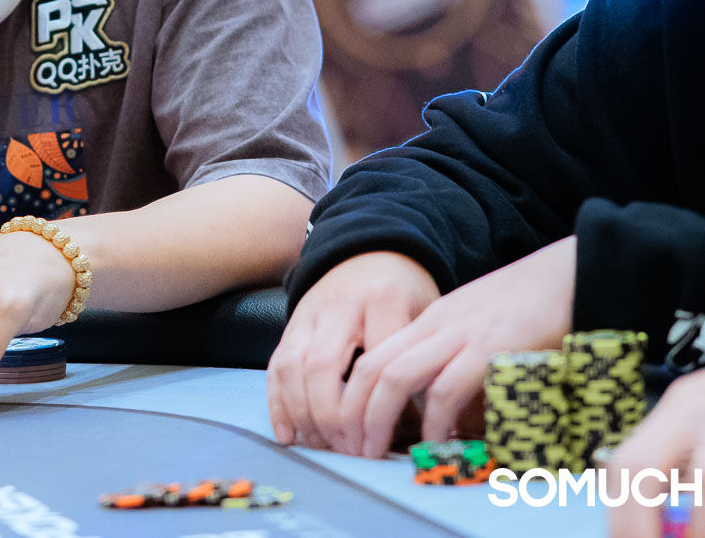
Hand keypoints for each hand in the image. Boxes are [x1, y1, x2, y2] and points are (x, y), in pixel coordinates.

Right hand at [268, 250, 440, 450]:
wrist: (372, 252)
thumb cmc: (406, 294)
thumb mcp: (428, 317)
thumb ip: (425, 363)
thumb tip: (422, 430)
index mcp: (383, 298)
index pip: (376, 362)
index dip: (380, 408)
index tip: (390, 442)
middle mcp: (340, 304)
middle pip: (324, 367)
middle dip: (334, 418)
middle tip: (352, 451)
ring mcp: (309, 313)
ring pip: (293, 368)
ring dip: (305, 415)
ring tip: (325, 447)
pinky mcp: (291, 325)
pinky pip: (276, 366)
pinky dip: (278, 404)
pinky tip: (289, 434)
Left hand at [332, 238, 574, 457]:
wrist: (570, 273)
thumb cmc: (530, 304)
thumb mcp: (476, 324)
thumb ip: (454, 355)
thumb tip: (439, 406)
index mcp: (430, 320)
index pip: (371, 357)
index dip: (351, 396)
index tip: (349, 429)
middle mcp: (436, 326)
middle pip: (372, 368)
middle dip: (353, 412)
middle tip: (350, 448)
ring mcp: (461, 336)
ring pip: (397, 377)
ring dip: (378, 418)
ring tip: (375, 451)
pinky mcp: (490, 350)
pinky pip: (448, 388)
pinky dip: (435, 420)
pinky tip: (433, 441)